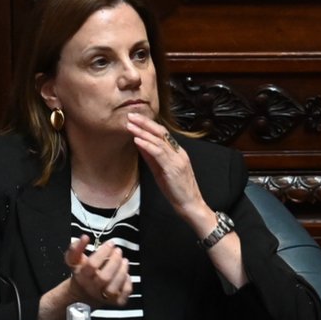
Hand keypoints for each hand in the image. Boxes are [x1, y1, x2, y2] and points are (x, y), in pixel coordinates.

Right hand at [64, 236, 131, 305]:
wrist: (83, 294)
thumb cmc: (81, 273)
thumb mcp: (74, 260)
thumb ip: (76, 248)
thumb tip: (84, 237)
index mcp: (82, 277)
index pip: (92, 265)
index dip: (102, 252)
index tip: (110, 243)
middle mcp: (92, 288)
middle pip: (104, 277)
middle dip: (114, 262)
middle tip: (118, 251)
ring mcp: (104, 297)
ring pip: (114, 287)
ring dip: (122, 271)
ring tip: (124, 260)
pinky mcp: (115, 301)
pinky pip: (124, 294)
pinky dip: (128, 283)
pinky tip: (126, 274)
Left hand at [128, 113, 210, 232]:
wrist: (190, 205)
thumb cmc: (177, 190)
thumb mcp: (161, 171)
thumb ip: (152, 158)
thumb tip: (140, 144)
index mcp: (178, 153)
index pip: (163, 134)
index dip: (149, 124)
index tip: (135, 118)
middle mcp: (179, 153)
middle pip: (161, 133)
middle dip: (145, 123)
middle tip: (130, 115)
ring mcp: (177, 160)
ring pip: (159, 141)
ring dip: (143, 131)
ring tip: (130, 125)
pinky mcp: (173, 168)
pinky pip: (159, 153)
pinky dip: (147, 145)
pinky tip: (137, 139)